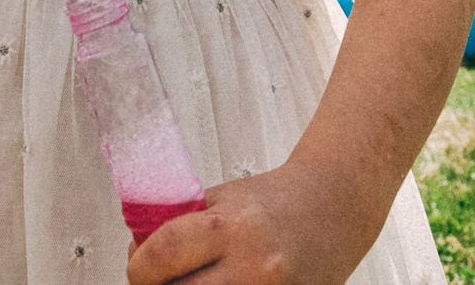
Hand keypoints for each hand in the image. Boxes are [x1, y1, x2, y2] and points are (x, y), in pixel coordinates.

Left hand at [124, 165, 371, 284]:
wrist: (335, 207)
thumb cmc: (276, 200)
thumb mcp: (223, 198)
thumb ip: (180, 224)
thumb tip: (139, 251)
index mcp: (232, 227)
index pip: (163, 255)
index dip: (138, 265)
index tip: (138, 265)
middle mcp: (254, 267)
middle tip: (158, 281)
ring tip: (193, 282)